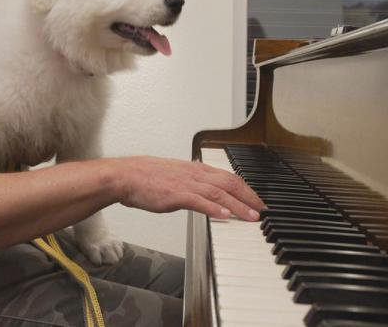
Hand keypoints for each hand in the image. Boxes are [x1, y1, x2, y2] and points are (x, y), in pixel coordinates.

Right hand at [112, 156, 265, 221]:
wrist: (125, 176)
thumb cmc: (145, 177)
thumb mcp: (174, 175)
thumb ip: (190, 182)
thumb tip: (202, 191)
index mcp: (195, 169)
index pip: (227, 176)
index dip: (245, 188)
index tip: (256, 199)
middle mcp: (194, 174)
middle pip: (229, 183)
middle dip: (249, 197)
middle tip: (262, 209)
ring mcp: (186, 184)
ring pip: (219, 193)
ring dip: (238, 205)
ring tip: (251, 217)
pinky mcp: (176, 195)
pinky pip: (199, 202)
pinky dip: (214, 209)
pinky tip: (225, 217)